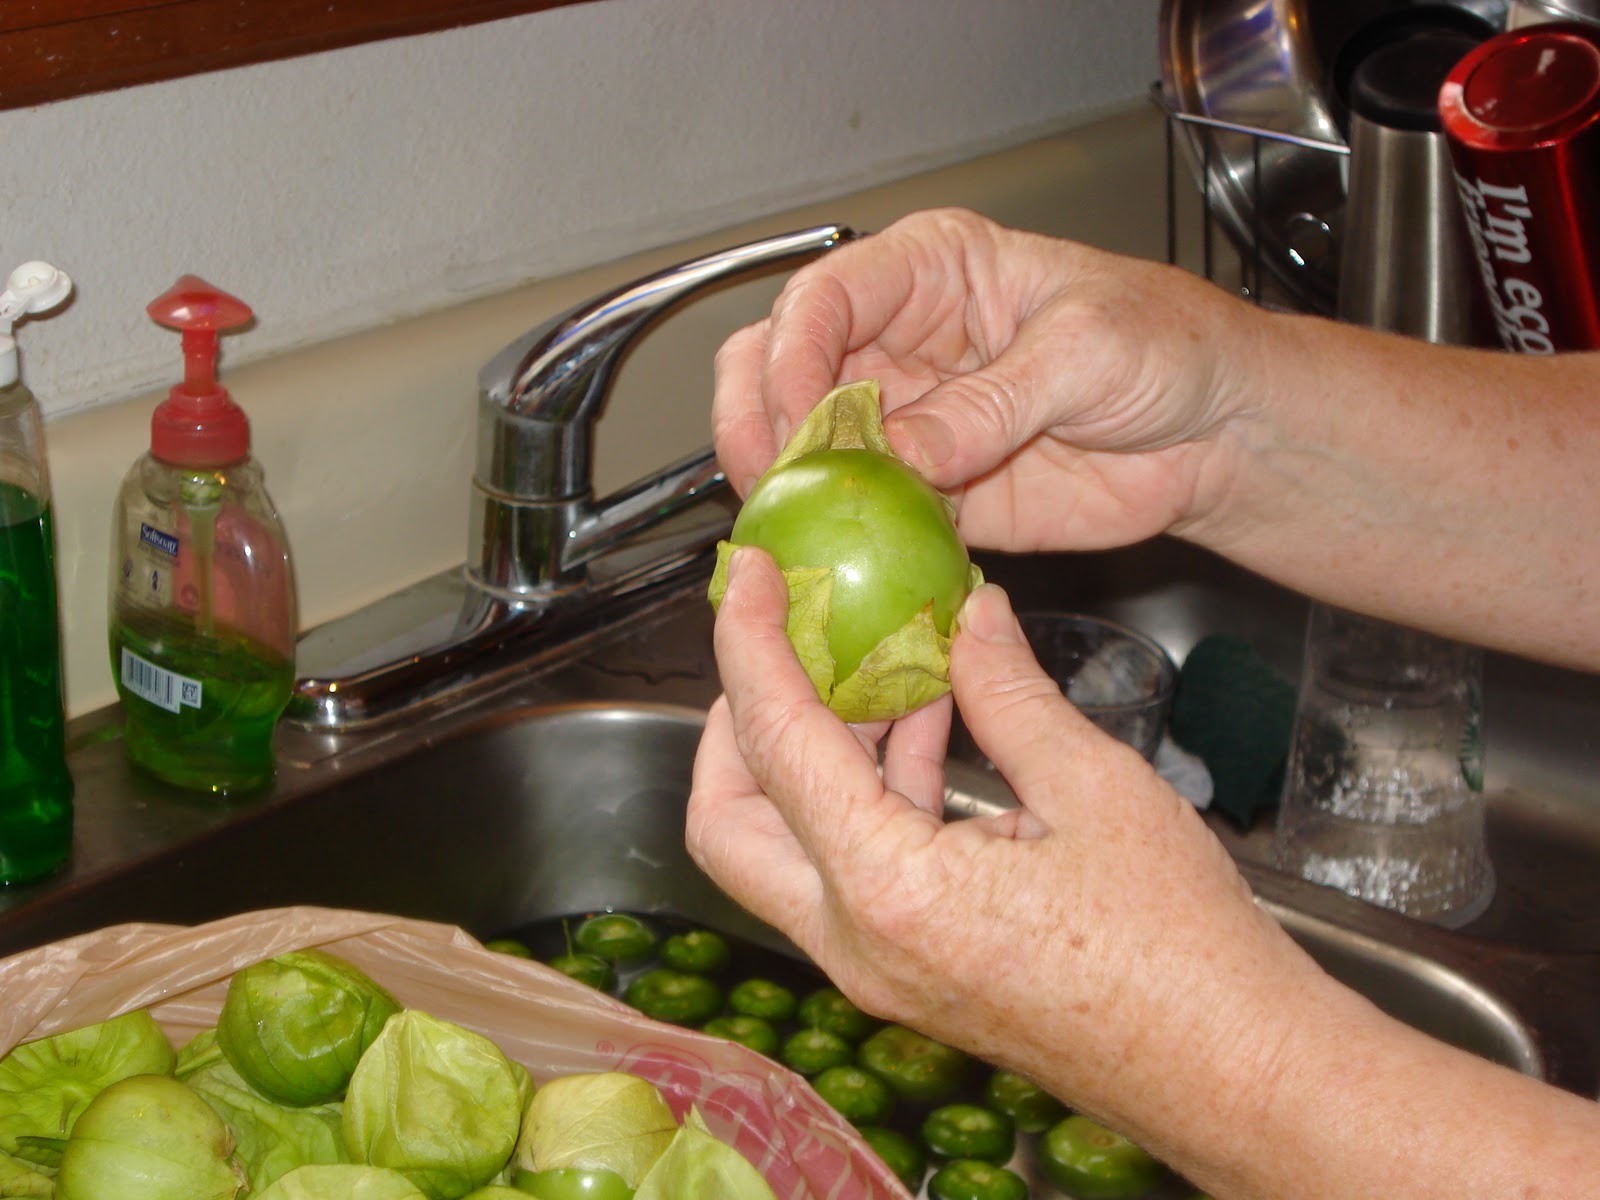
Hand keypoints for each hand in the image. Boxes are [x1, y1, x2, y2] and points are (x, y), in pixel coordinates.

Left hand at [685, 545, 1314, 1136]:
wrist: (1234, 1073)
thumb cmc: (1184, 953)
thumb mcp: (1095, 789)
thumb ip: (1010, 691)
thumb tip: (970, 613)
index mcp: (889, 891)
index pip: (775, 745)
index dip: (751, 644)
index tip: (754, 577)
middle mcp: (858, 943)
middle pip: (729, 821)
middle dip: (741, 721)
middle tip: (791, 644)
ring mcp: (877, 969)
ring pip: (783, 848)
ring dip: (812, 755)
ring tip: (882, 673)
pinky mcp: (908, 973)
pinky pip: (845, 873)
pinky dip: (862, 798)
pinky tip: (925, 735)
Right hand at [711, 208, 1258, 552]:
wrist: (1215, 432)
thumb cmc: (1167, 347)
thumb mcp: (1084, 351)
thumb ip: (990, 402)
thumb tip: (903, 451)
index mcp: (929, 272)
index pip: (822, 298)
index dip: (791, 356)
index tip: (797, 418)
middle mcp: (899, 343)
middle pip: (779, 367)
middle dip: (758, 420)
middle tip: (770, 479)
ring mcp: (906, 422)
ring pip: (804, 449)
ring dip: (787, 490)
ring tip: (790, 529)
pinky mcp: (929, 494)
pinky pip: (863, 518)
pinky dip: (841, 544)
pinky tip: (835, 566)